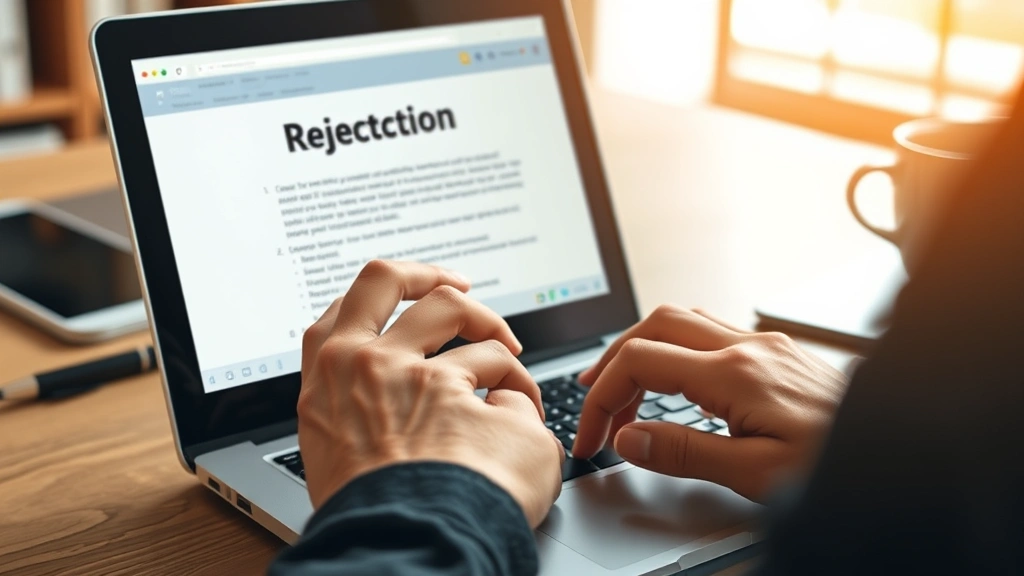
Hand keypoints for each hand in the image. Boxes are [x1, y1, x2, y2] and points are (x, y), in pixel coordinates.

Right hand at [297, 260, 563, 526]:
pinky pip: (504, 367)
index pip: (346, 307)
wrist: (394, 546)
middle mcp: (363, 364)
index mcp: (326, 379)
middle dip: (432, 275)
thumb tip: (411, 399)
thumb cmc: (372, 515)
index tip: (411, 292)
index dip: (388, 291)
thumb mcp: (333, 449)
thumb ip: (359, 404)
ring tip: (512, 361)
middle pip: (393, 279)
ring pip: (457, 311)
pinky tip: (529, 416)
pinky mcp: (465, 390)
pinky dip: (521, 386)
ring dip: (491, 331)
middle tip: (463, 289)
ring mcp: (412, 373)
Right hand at [572, 305, 845, 501]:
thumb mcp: (755, 474)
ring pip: (681, 321)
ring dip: (642, 349)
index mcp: (736, 374)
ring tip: (623, 388)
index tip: (593, 436)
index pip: (641, 361)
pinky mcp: (777, 354)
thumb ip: (684, 453)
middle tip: (594, 401)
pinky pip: (710, 331)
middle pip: (654, 325)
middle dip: (612, 360)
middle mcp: (748, 348)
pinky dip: (675, 350)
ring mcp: (764, 346)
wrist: (896, 448)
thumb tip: (628, 437)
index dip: (603, 397)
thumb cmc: (836, 464)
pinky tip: (675, 381)